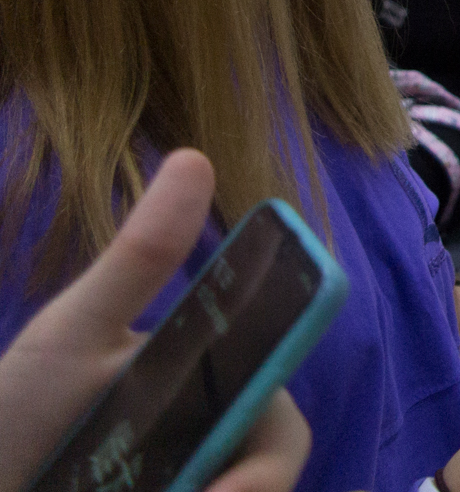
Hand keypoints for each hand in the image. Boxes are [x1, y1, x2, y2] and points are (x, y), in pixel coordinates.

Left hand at [0, 150, 310, 491]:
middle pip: (263, 475)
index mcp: (214, 391)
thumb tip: (195, 155)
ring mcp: (196, 482)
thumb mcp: (73, 334)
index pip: (279, 424)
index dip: (269, 460)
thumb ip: (141, 260)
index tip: (232, 485)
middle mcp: (214, 447)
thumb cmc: (17, 410)